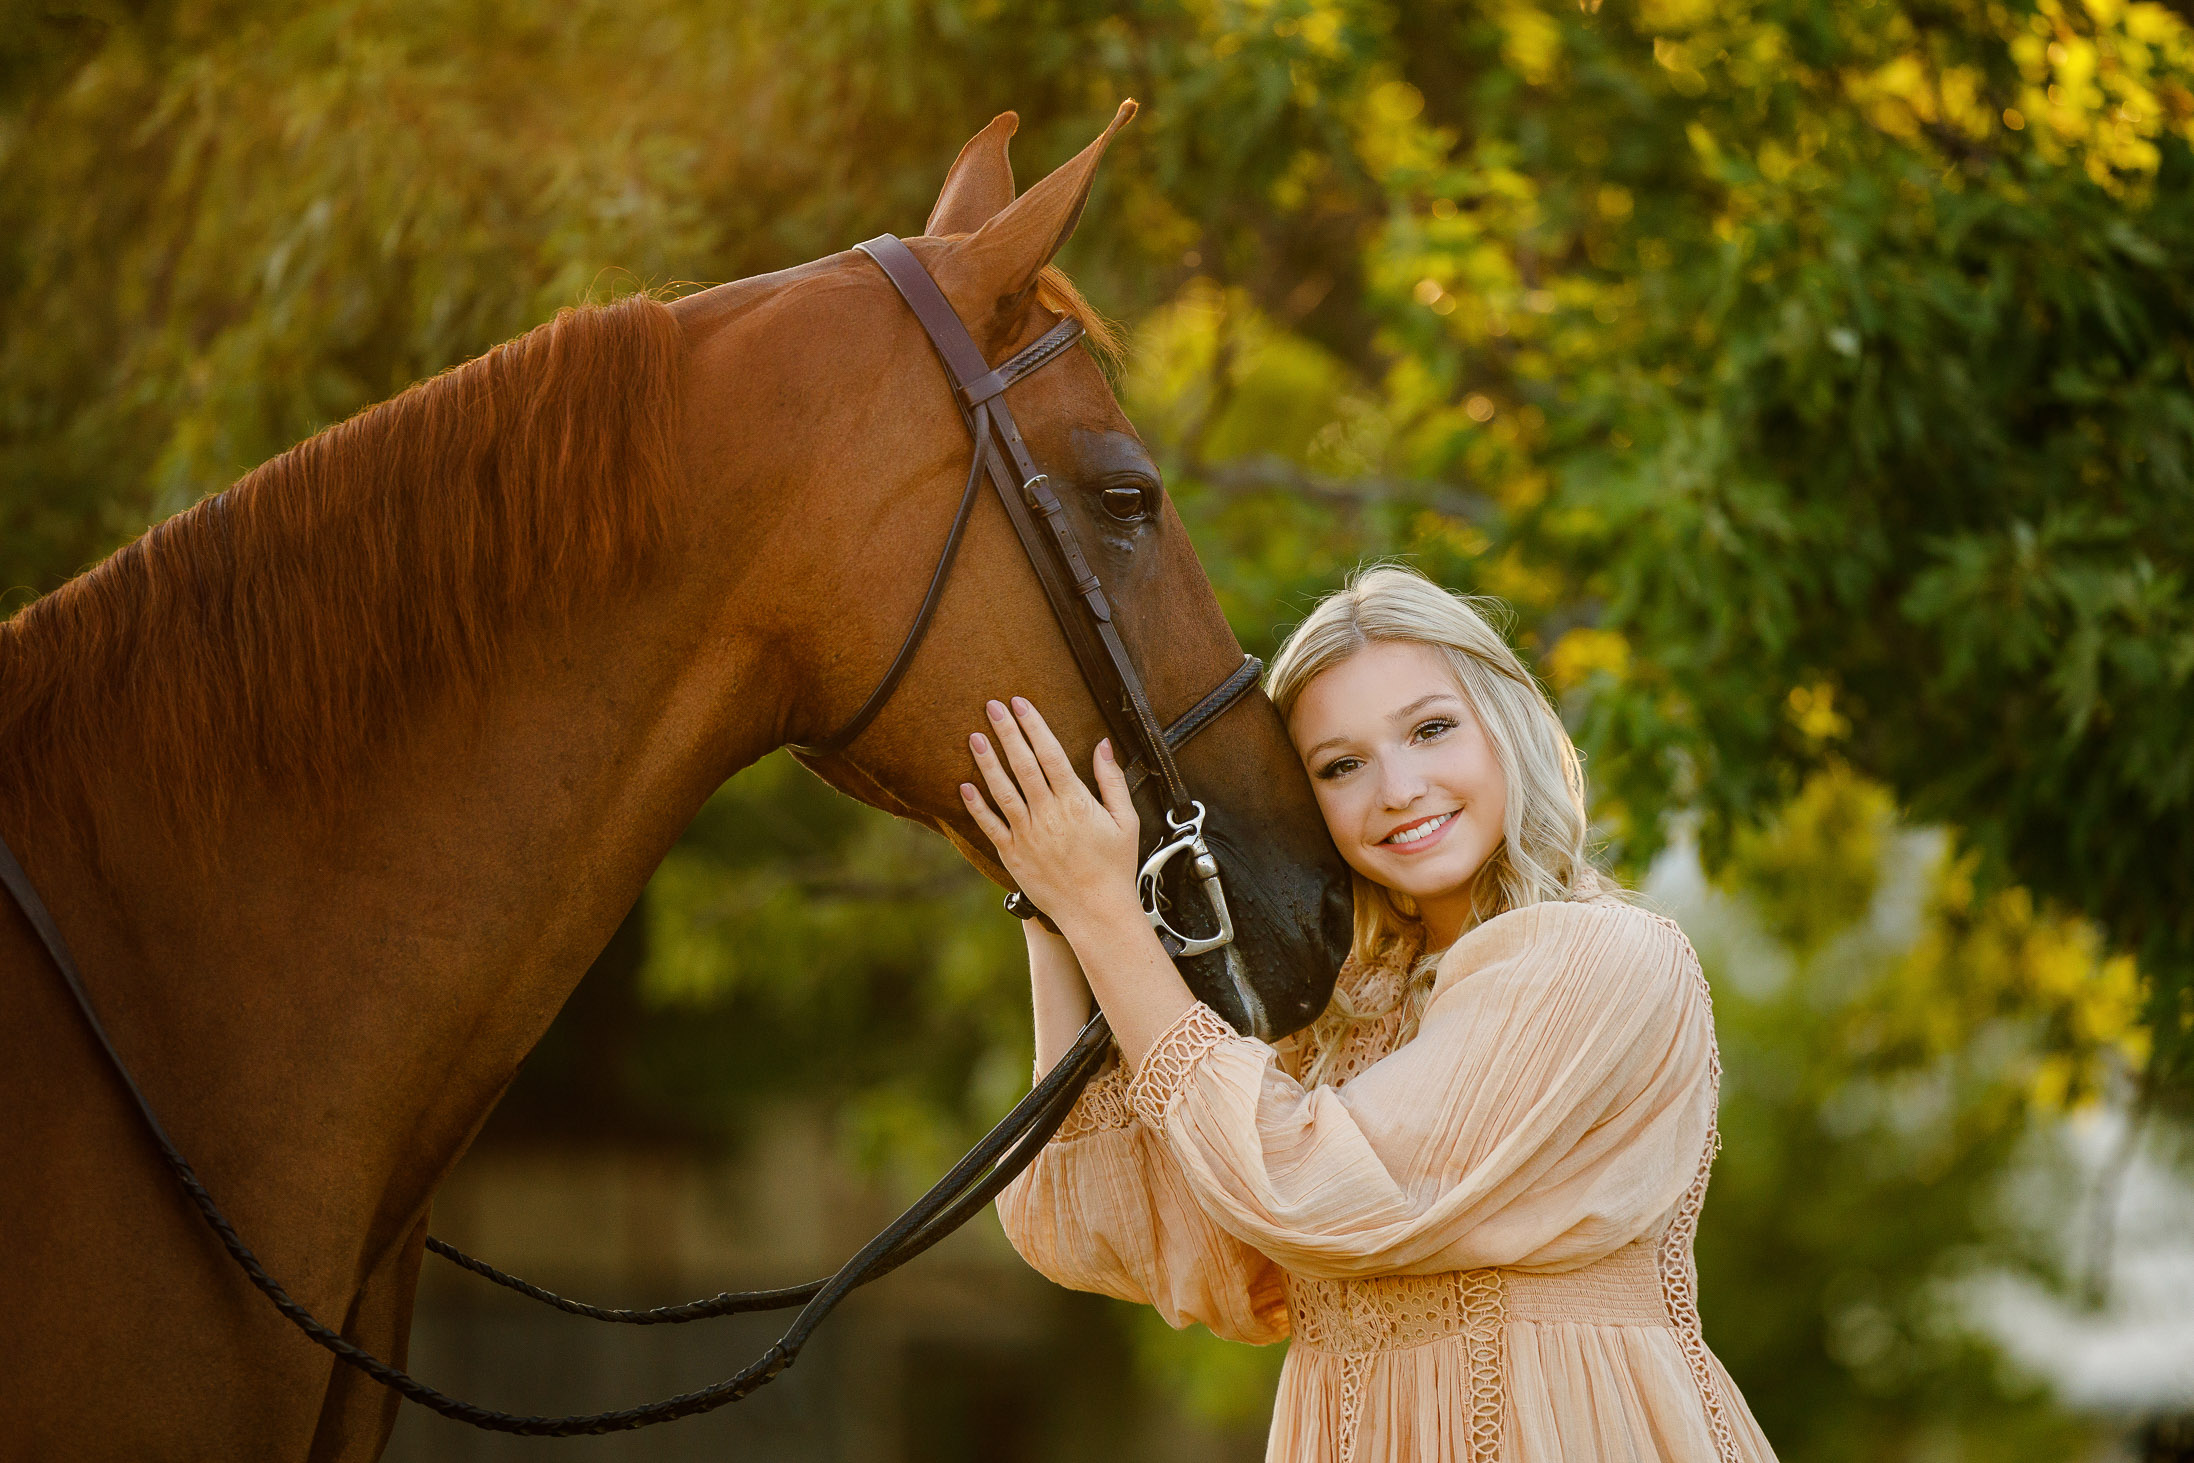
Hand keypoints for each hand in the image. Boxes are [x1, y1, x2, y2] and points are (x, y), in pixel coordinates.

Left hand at [961, 697, 1140, 934]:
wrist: (1096, 912)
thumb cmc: (1116, 866)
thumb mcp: (1126, 821)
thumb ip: (1112, 781)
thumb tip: (1103, 745)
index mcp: (1076, 803)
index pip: (1050, 754)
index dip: (1034, 726)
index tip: (1021, 703)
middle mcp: (1048, 815)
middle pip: (1023, 765)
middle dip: (1007, 732)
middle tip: (992, 706)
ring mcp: (1028, 835)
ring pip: (1002, 791)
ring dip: (986, 762)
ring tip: (974, 736)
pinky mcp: (1013, 855)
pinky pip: (990, 826)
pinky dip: (977, 806)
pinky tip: (964, 786)